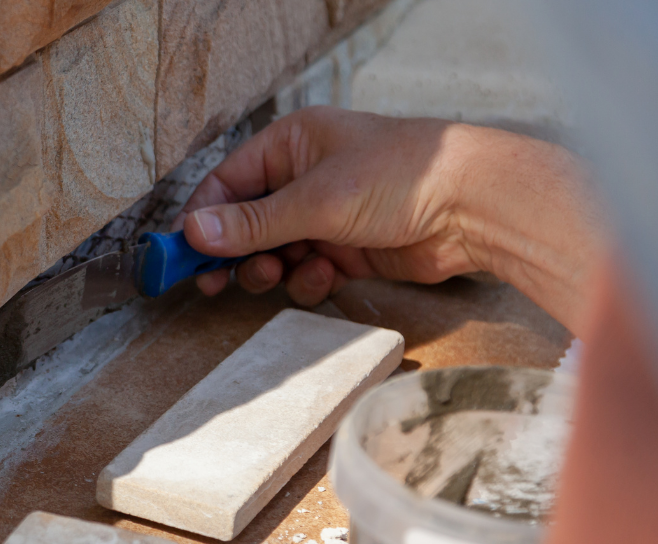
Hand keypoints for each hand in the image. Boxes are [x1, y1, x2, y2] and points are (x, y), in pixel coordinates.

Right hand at [177, 107, 608, 334]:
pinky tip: (327, 276)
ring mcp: (326, 215)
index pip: (227, 184)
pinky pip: (306, 271)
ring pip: (273, 253)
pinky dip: (309, 280)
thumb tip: (194, 233)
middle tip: (219, 283)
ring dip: (272, 270)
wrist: (474, 206)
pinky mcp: (347, 249)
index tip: (184, 256)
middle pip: (246, 223)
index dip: (203, 221)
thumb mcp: (314, 201)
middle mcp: (304, 177)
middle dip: (235, 254)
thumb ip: (251, 224)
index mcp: (291, 145)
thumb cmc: (400, 177)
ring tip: (282, 274)